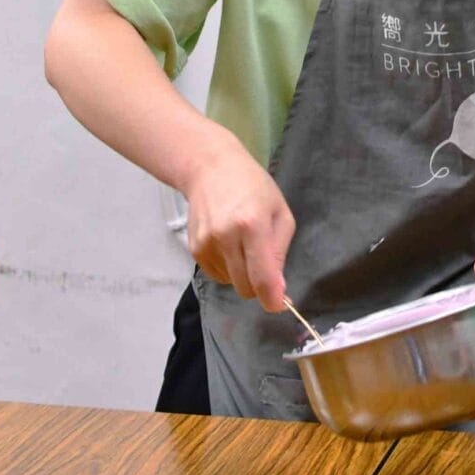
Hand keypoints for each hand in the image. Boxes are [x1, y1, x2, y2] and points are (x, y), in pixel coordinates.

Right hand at [181, 140, 294, 311]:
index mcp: (252, 225)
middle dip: (259, 286)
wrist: (210, 169)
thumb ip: (280, 251)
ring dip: (241, 273)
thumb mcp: (279, 212)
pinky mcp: (194, 249)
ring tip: (243, 244)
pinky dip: (227, 268)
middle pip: (245, 287)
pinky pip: (217, 275)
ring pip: (230, 283)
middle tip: (265, 266)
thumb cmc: (253, 187)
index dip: (272, 298)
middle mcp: (225, 237)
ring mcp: (206, 244)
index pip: (261, 276)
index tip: (278, 305)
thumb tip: (277, 288)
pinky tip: (229, 244)